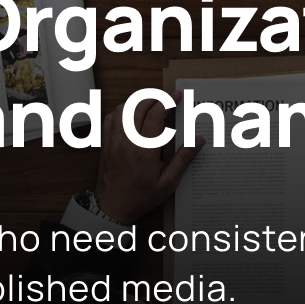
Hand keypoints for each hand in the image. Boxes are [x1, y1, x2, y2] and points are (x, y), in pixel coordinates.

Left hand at [94, 94, 203, 224]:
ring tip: (150, 103)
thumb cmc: (140, 197)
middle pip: (138, 106)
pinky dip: (121, 110)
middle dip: (154, 96)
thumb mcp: (168, 182)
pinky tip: (130, 114)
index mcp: (144, 150)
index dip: (167, 101)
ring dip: (137, 101)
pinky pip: (110, 118)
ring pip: (123, 108)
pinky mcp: (106, 143)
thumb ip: (183, 159)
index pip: (155, 114)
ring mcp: (113, 141)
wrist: (113, 207)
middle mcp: (127, 141)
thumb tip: (198, 140)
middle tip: (166, 97)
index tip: (176, 96)